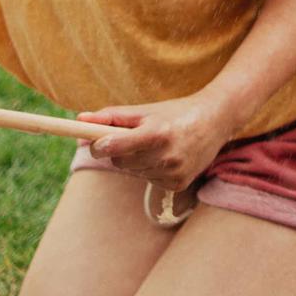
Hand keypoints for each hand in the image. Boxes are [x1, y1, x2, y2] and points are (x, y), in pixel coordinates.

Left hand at [78, 93, 241, 191]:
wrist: (216, 121)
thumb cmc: (175, 113)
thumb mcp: (145, 111)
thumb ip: (111, 116)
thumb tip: (80, 120)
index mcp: (156, 133)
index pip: (115, 146)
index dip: (100, 146)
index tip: (95, 142)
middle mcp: (166, 155)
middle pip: (120, 161)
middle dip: (118, 150)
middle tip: (130, 138)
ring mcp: (173, 172)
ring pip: (134, 172)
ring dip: (136, 161)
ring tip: (155, 145)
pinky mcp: (179, 184)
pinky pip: (149, 180)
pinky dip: (151, 170)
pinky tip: (166, 157)